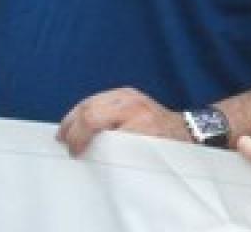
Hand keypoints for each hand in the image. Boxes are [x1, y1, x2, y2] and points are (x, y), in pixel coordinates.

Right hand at [55, 86, 187, 155]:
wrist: (185, 129)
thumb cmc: (166, 146)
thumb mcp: (142, 153)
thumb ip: (116, 152)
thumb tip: (88, 157)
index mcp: (136, 117)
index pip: (93, 119)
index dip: (78, 138)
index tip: (75, 153)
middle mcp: (131, 102)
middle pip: (88, 108)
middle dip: (72, 128)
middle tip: (65, 145)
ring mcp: (128, 94)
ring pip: (90, 102)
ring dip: (74, 118)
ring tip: (65, 135)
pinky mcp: (126, 93)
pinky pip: (98, 99)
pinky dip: (84, 111)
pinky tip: (77, 123)